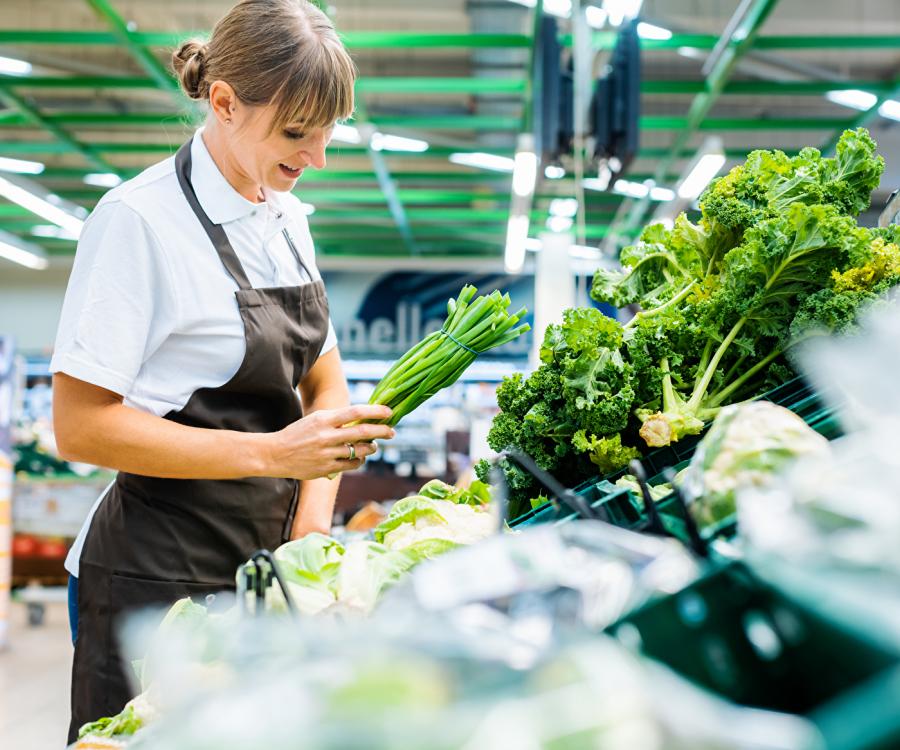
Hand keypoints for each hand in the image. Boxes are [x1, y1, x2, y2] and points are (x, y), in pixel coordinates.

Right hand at [264, 404, 394, 479]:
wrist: (275, 454)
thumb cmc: (297, 434)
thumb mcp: (315, 420)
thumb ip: (336, 420)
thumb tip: (362, 419)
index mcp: (323, 420)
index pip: (355, 412)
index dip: (375, 412)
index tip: (388, 412)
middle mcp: (327, 436)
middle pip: (362, 432)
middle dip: (381, 432)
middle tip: (392, 432)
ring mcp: (327, 454)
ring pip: (359, 450)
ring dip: (371, 447)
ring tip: (373, 445)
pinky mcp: (326, 469)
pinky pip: (351, 465)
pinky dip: (359, 461)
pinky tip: (359, 457)